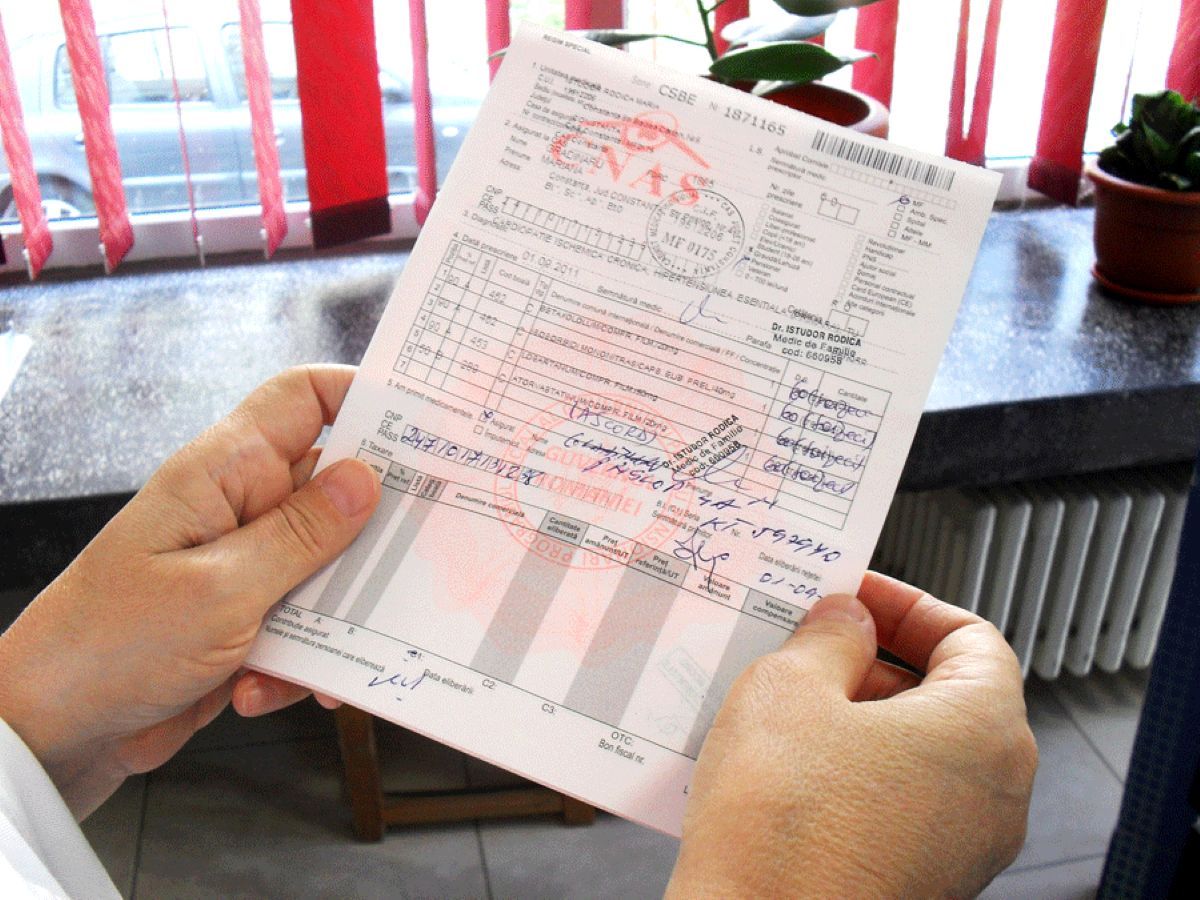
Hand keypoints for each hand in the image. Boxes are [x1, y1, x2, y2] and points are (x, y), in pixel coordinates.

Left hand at [0, 366, 380, 817]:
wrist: (55, 733)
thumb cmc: (112, 644)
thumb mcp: (222, 588)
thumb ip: (303, 533)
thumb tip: (368, 477)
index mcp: (225, 471)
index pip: (302, 399)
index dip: (363, 396)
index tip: (426, 424)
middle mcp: (240, 506)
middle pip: (334, 486)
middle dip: (373, 529)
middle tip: (418, 558)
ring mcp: (245, 562)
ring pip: (330, 564)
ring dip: (336, 614)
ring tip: (319, 659)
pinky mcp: (248, 615)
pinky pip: (309, 620)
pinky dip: (304, 658)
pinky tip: (265, 688)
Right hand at [668, 572, 1036, 898]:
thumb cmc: (784, 826)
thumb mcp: (790, 687)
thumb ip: (830, 635)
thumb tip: (846, 620)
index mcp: (985, 732)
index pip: (973, 637)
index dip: (909, 604)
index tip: (856, 596)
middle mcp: (994, 795)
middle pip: (947, 692)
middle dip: (873, 658)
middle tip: (808, 639)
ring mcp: (962, 845)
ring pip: (918, 748)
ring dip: (857, 712)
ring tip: (786, 697)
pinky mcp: (922, 877)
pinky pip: (898, 798)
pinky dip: (854, 766)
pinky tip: (788, 758)